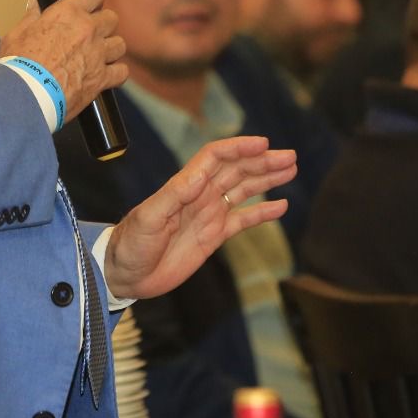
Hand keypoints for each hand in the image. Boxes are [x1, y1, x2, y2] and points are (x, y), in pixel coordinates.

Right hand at [0, 0, 127, 123]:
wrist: (27, 95)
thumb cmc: (19, 64)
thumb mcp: (17, 34)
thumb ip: (30, 17)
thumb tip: (34, 4)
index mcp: (68, 13)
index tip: (88, 4)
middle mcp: (88, 30)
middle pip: (111, 18)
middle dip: (102, 24)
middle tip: (89, 33)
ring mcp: (98, 54)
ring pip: (120, 44)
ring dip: (110, 48)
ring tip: (97, 55)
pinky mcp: (102, 79)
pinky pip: (122, 72)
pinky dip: (115, 74)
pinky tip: (104, 75)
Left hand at [103, 136, 296, 300]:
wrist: (126, 274)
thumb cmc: (131, 244)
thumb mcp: (148, 218)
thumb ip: (173, 196)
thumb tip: (199, 177)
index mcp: (185, 187)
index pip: (216, 157)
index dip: (239, 148)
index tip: (263, 143)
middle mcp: (200, 195)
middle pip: (236, 169)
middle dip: (262, 160)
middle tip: (289, 156)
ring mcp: (208, 214)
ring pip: (243, 189)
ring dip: (266, 178)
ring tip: (291, 169)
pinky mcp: (213, 236)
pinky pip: (243, 220)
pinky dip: (263, 213)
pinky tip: (281, 205)